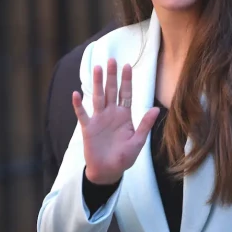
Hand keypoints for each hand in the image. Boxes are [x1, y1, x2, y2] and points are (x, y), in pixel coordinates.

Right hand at [73, 58, 159, 184]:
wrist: (108, 171)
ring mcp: (99, 119)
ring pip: (98, 97)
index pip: (126, 94)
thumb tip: (156, 109)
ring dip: (97, 83)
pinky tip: (75, 94)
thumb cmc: (124, 158)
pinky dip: (78, 105)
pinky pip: (82, 114)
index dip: (127, 80)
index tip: (127, 66)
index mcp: (124, 116)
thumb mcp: (137, 141)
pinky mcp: (88, 128)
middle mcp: (111, 114)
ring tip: (97, 68)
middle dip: (112, 76)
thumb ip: (145, 125)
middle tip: (111, 60)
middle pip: (112, 91)